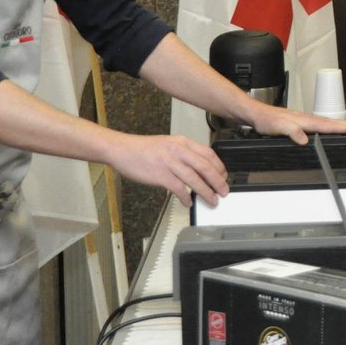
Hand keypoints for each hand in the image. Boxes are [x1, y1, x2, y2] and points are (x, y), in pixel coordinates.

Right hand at [110, 133, 229, 208]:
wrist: (122, 150)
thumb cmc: (143, 149)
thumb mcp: (168, 144)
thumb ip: (184, 154)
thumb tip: (199, 169)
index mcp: (182, 142)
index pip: (209, 154)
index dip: (219, 167)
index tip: (224, 176)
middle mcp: (178, 150)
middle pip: (205, 167)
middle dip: (218, 182)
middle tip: (223, 191)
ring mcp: (169, 162)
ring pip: (195, 179)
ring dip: (206, 192)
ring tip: (212, 200)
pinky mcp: (160, 175)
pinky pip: (179, 188)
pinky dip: (186, 197)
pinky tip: (189, 202)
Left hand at [244, 101, 345, 142]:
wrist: (256, 114)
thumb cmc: (266, 120)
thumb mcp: (277, 127)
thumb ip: (292, 131)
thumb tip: (305, 139)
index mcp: (306, 121)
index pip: (330, 125)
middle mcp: (308, 119)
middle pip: (333, 122)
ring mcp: (305, 120)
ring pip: (328, 122)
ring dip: (342, 124)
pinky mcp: (301, 122)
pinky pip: (321, 124)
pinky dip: (330, 126)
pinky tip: (330, 129)